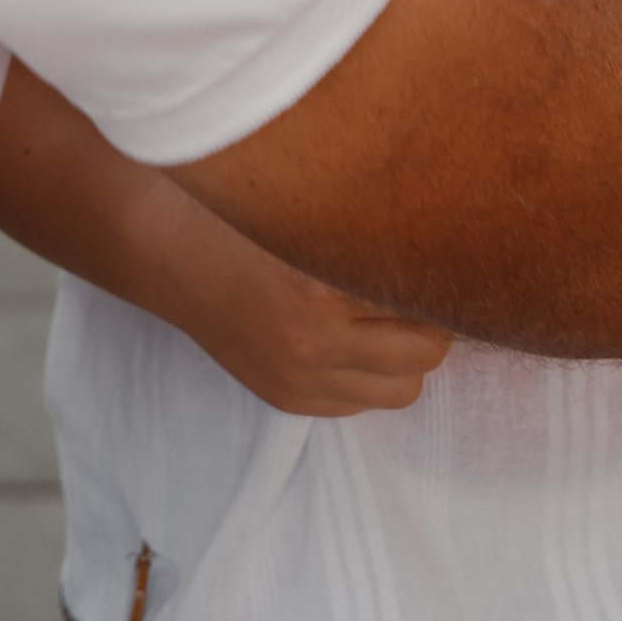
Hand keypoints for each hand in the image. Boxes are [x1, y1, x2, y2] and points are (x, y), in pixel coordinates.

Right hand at [158, 190, 455, 417]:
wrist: (170, 256)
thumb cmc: (246, 219)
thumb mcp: (310, 216)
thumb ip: (372, 234)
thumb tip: (449, 246)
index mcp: (318, 289)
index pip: (422, 300)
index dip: (444, 279)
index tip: (451, 260)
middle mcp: (311, 343)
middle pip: (427, 352)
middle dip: (437, 320)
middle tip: (425, 287)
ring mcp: (299, 379)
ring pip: (404, 389)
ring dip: (409, 356)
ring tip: (392, 316)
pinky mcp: (288, 400)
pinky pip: (362, 403)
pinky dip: (371, 375)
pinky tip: (353, 338)